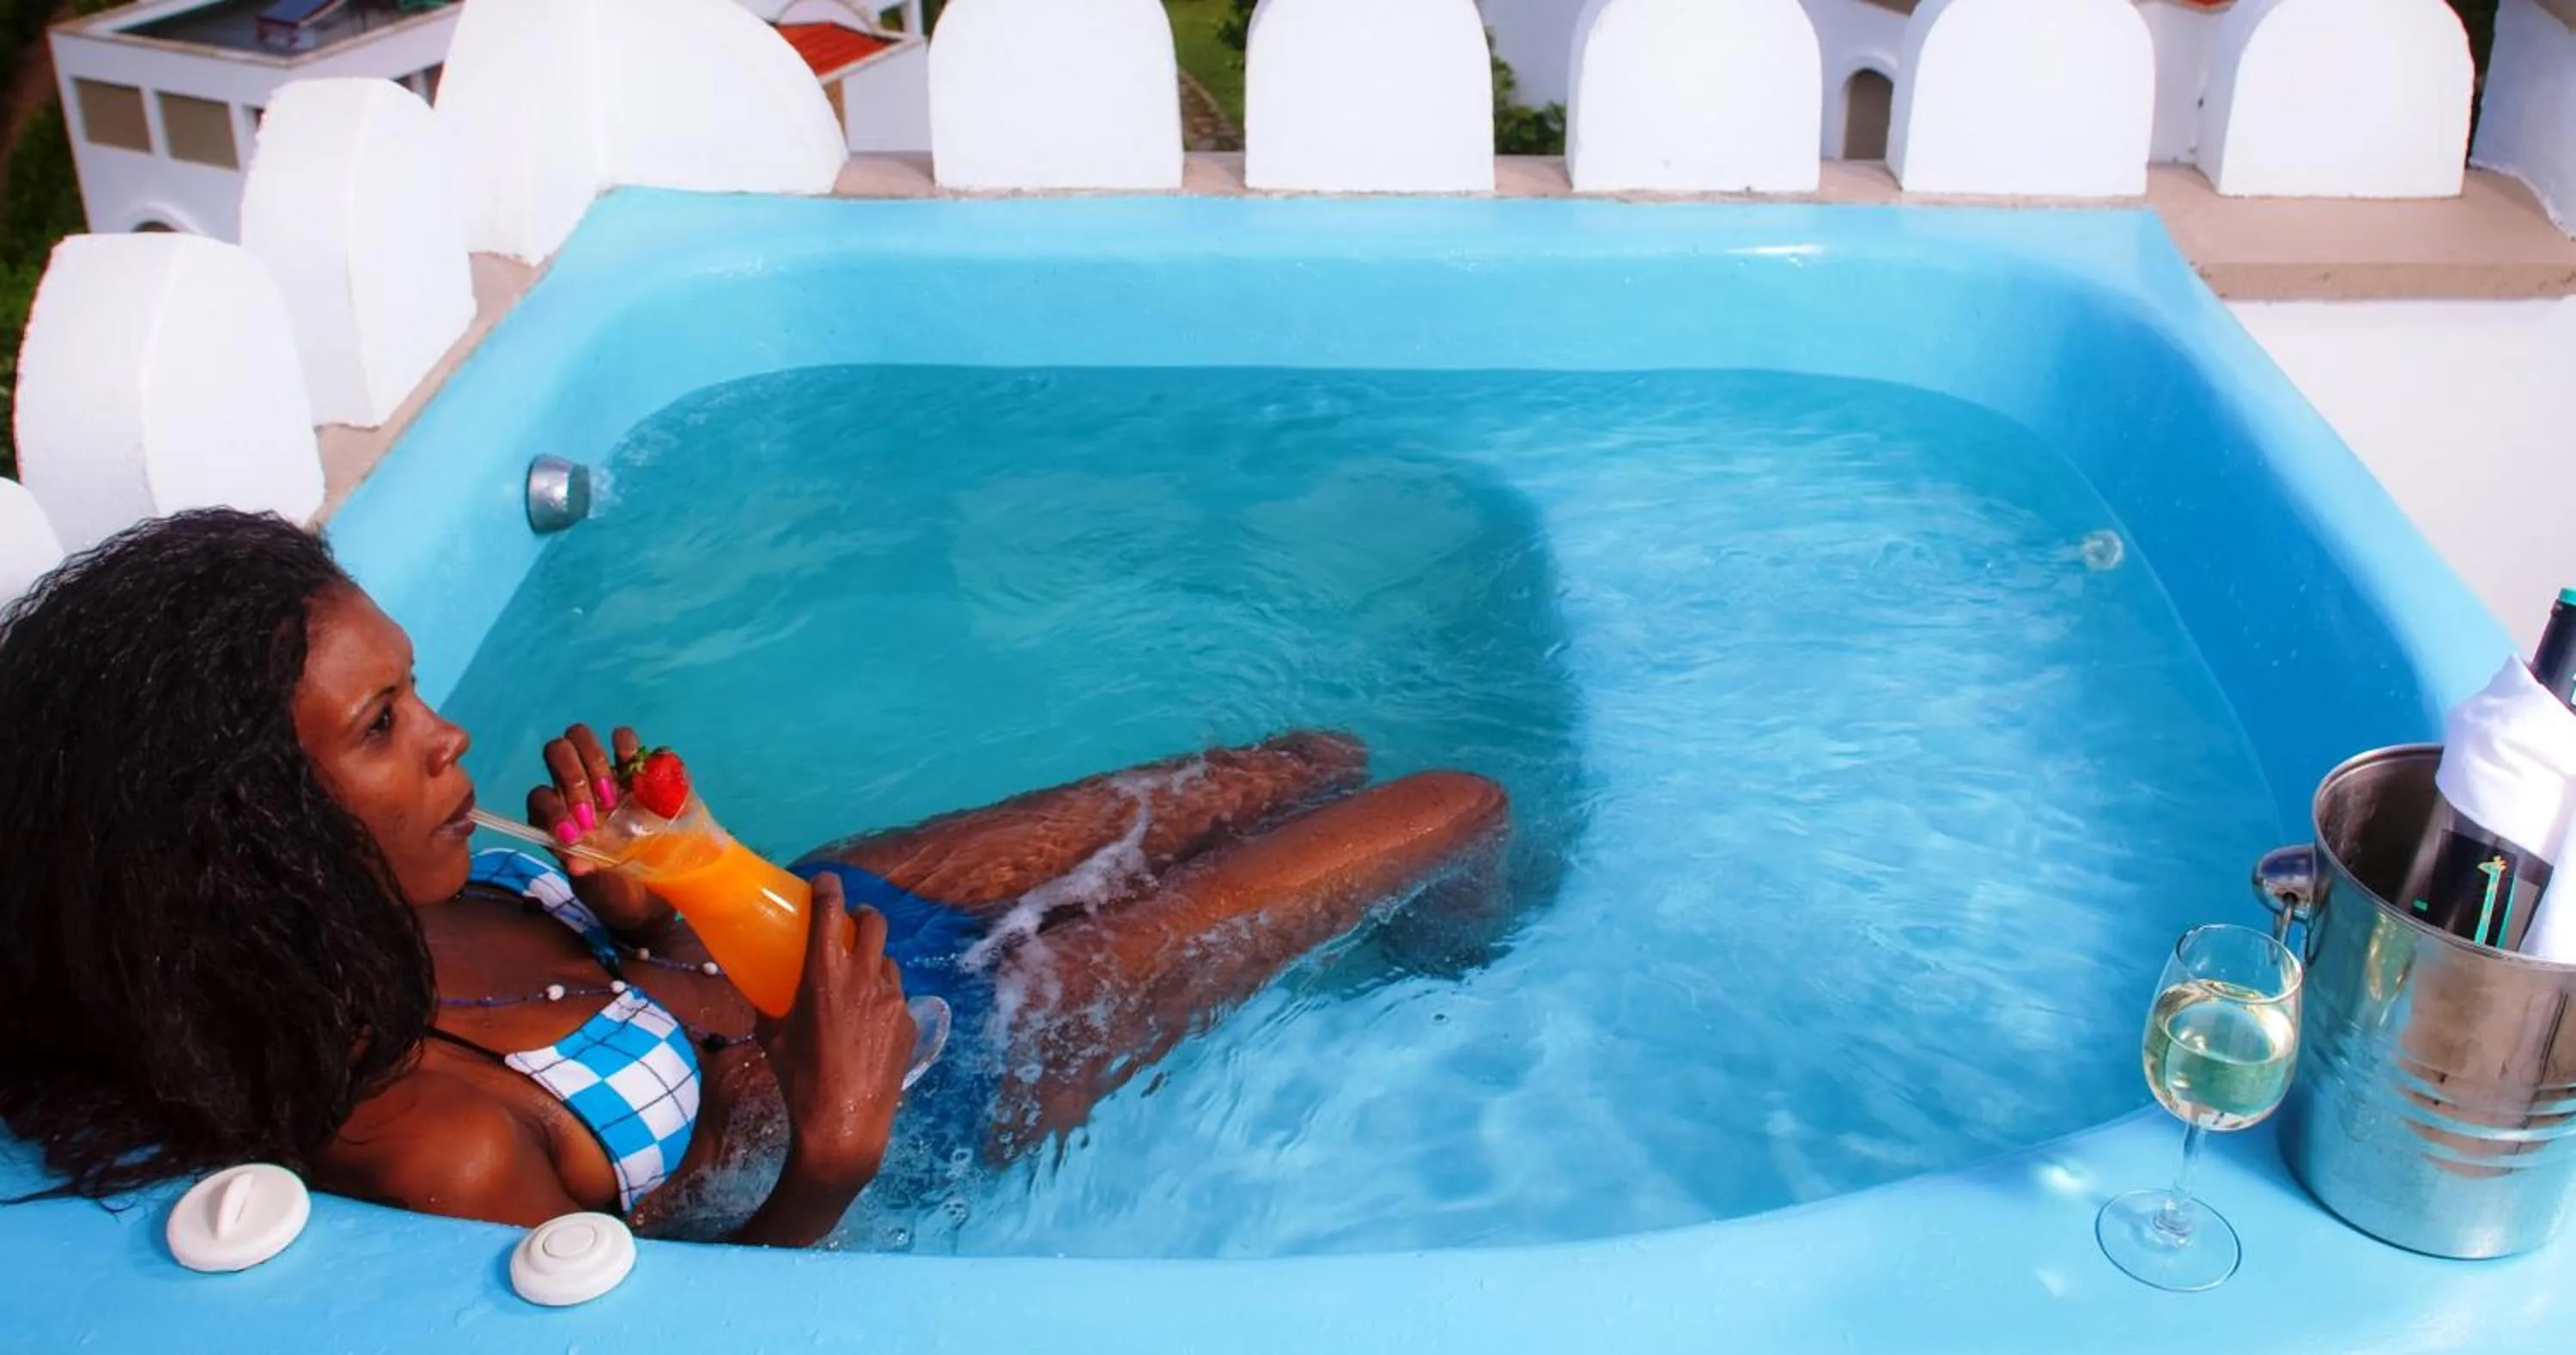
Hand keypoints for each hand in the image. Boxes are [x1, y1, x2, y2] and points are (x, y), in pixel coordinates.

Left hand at [526, 723, 668, 935]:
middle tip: (596, 809)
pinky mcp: (637, 770)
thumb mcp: (598, 891)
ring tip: (615, 797)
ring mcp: (606, 775)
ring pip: (580, 737)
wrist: (653, 895)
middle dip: (571, 776)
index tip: (577, 835)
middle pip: (556, 751)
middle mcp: (575, 790)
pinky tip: (636, 773)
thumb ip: (586, 876)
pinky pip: (624, 739)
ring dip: (594, 761)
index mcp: (557, 817)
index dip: (553, 810)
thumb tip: (577, 863)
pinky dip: (627, 747)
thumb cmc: (616, 893)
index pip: (540, 796)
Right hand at [753, 870, 916, 1192]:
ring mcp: (894, 1000)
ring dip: (873, 960)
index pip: (830, 911)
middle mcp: (865, 979)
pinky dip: (882, 998)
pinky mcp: (909, 1023)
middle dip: (860, 915)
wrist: (844, 1125)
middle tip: (848, 925)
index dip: (828, 887)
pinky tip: (869, 1023)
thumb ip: (767, 1006)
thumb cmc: (799, 1080)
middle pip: (874, 922)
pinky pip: (897, 996)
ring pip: (888, 961)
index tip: (824, 881)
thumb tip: (757, 988)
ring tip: (858, 981)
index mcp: (826, 976)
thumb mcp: (772, 1038)